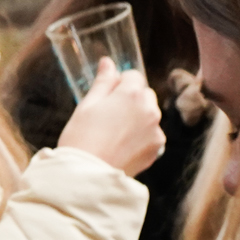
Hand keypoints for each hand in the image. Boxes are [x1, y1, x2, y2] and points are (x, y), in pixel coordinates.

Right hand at [57, 58, 165, 175]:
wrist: (88, 176)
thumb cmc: (82, 138)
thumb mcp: (87, 105)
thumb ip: (103, 82)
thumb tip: (108, 63)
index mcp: (132, 94)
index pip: (133, 76)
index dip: (119, 84)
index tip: (106, 96)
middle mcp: (150, 109)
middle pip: (144, 94)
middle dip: (131, 100)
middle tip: (108, 116)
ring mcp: (156, 130)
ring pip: (149, 115)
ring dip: (137, 118)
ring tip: (114, 134)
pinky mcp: (157, 148)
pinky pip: (151, 134)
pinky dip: (140, 136)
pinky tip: (122, 145)